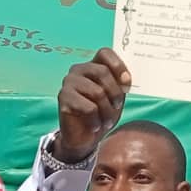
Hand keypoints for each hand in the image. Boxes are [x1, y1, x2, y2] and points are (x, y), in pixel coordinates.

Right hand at [55, 48, 130, 162]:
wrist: (85, 138)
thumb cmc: (102, 114)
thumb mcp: (116, 97)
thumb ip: (120, 84)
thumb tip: (127, 78)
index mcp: (93, 66)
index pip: (105, 53)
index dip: (118, 65)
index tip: (127, 83)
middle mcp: (78, 70)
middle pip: (103, 72)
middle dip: (115, 93)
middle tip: (116, 107)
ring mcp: (69, 83)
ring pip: (97, 92)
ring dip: (107, 111)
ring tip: (106, 121)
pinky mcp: (63, 98)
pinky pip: (89, 107)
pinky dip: (96, 120)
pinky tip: (94, 125)